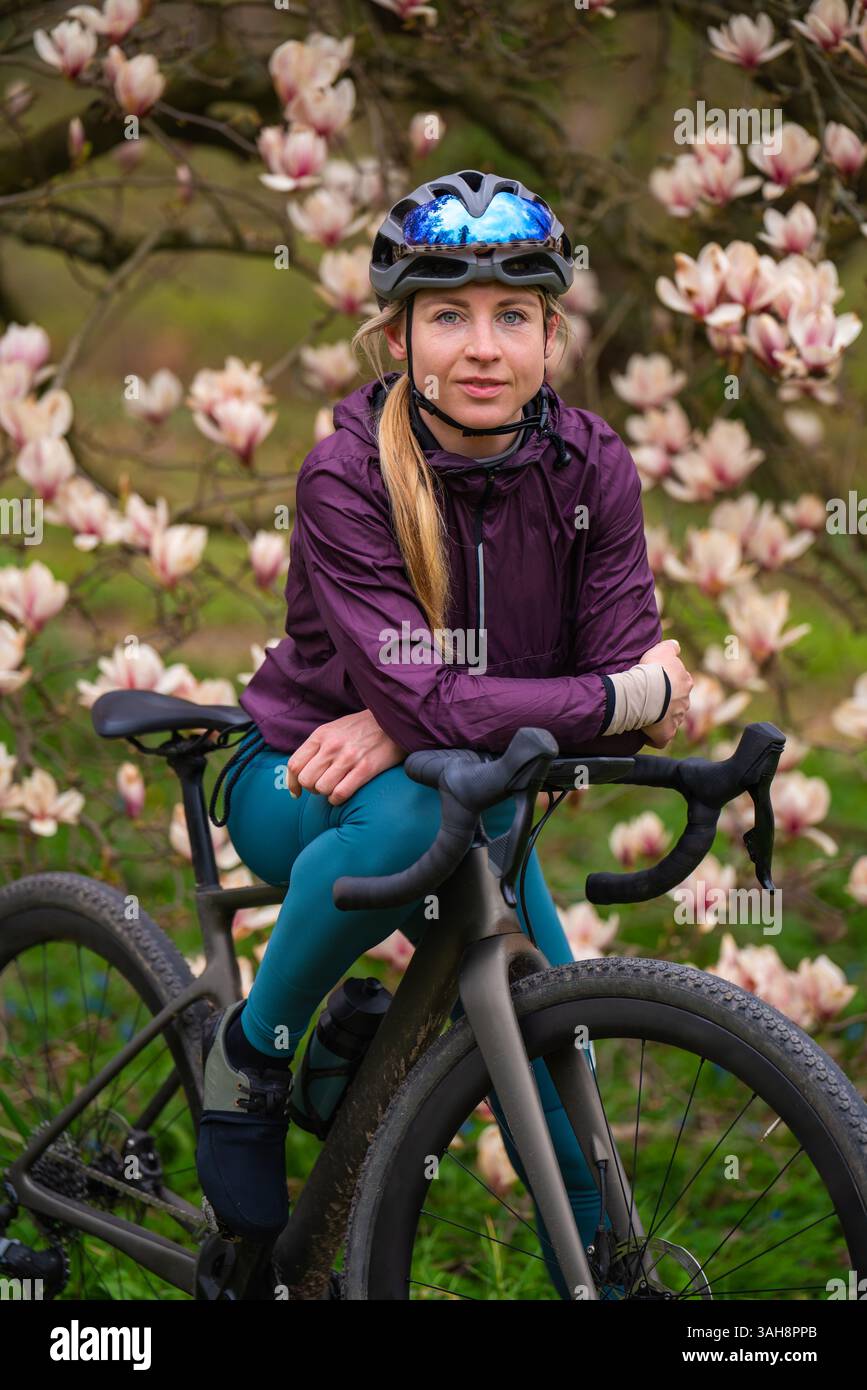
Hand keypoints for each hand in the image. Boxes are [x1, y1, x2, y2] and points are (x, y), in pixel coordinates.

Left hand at [286, 708, 405, 804]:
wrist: (393, 721)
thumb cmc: (362, 728)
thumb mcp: (334, 729)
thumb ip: (316, 747)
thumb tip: (297, 772)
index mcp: (321, 735)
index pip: (295, 764)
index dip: (293, 782)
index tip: (297, 792)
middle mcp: (332, 746)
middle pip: (306, 779)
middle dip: (311, 788)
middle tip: (322, 786)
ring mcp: (349, 757)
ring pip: (322, 788)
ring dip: (326, 794)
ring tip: (334, 788)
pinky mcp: (366, 768)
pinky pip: (340, 793)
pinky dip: (337, 799)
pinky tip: (342, 795)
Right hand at [638, 638, 692, 748]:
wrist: (647, 691)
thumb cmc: (653, 670)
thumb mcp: (662, 650)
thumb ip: (671, 647)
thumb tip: (676, 645)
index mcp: (685, 683)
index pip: (679, 684)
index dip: (668, 684)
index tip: (655, 684)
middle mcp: (685, 702)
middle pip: (677, 703)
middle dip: (666, 703)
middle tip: (649, 700)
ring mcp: (677, 719)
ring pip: (670, 721)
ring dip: (660, 719)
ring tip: (645, 716)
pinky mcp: (667, 734)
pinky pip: (662, 739)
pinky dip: (655, 738)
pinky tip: (646, 735)